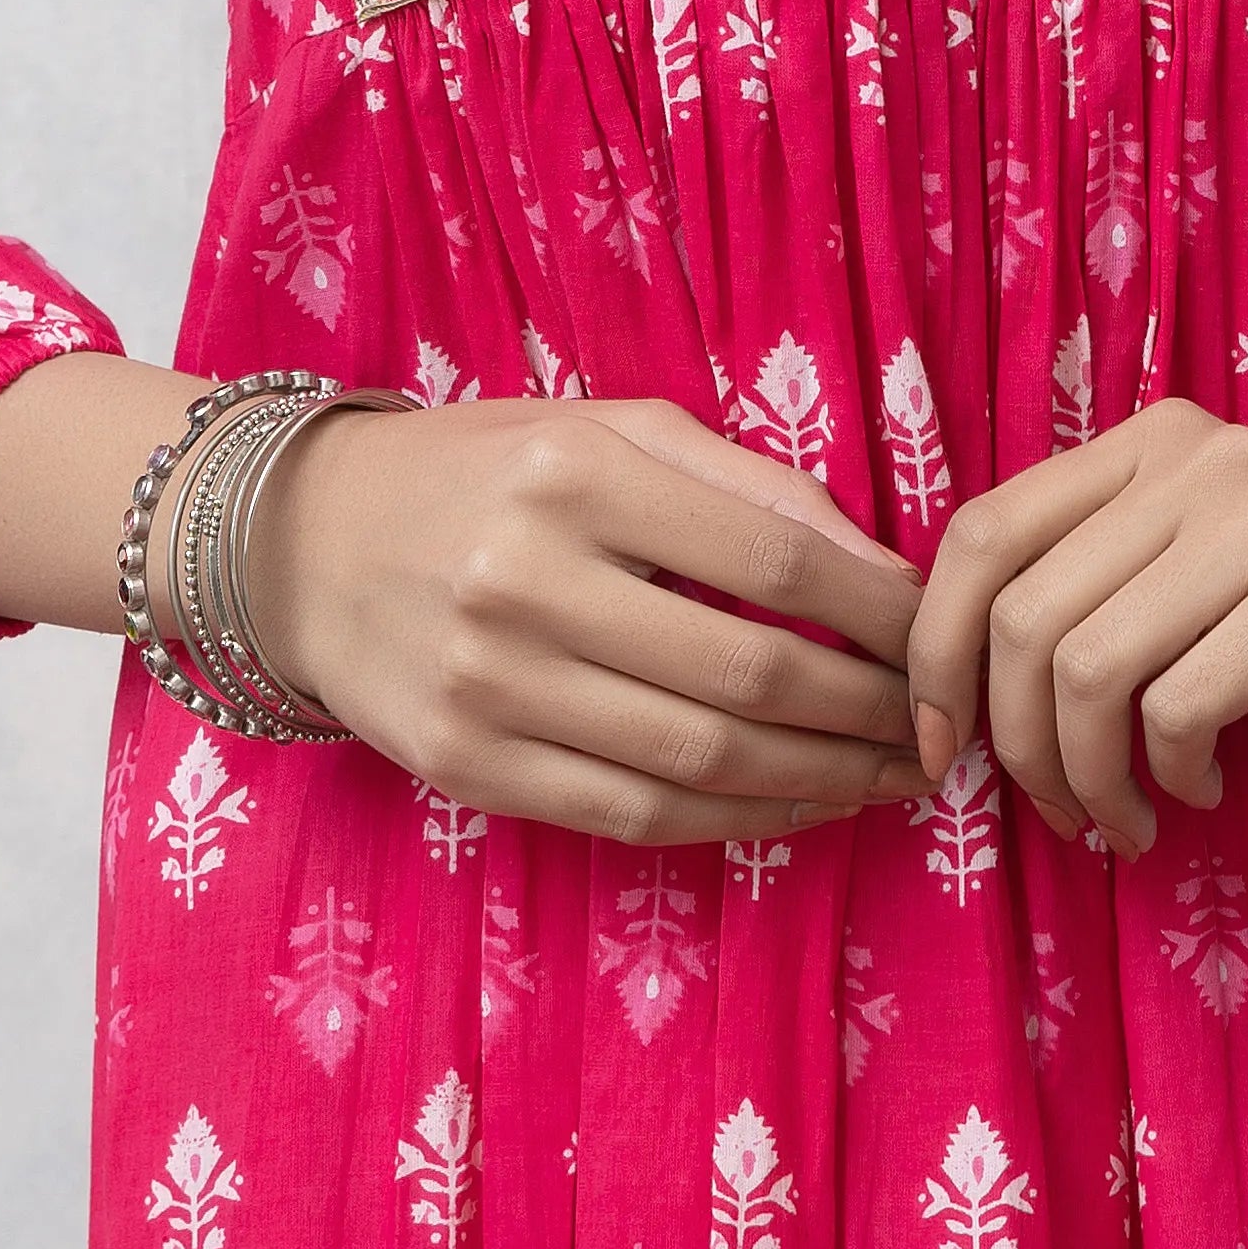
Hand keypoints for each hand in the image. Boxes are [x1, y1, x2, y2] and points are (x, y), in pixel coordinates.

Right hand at [256, 389, 926, 850]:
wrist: (308, 546)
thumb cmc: (490, 475)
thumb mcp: (610, 431)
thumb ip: (746, 485)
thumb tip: (882, 570)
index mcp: (574, 476)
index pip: (774, 558)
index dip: (879, 610)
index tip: (937, 632)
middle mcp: (525, 584)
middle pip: (748, 672)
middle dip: (871, 710)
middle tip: (939, 723)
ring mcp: (489, 688)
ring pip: (701, 760)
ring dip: (825, 779)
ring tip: (895, 775)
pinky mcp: (470, 770)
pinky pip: (635, 812)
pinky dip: (738, 817)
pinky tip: (802, 801)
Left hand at [905, 403, 1247, 855]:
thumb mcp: (1207, 592)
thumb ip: (1100, 602)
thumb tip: (957, 686)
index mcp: (1157, 443)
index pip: (981, 534)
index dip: (934, 651)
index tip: (944, 746)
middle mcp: (1201, 459)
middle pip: (1023, 617)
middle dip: (1017, 744)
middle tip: (1066, 812)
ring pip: (1089, 668)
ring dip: (1088, 775)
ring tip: (1130, 818)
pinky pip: (1177, 705)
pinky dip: (1169, 771)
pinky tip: (1207, 786)